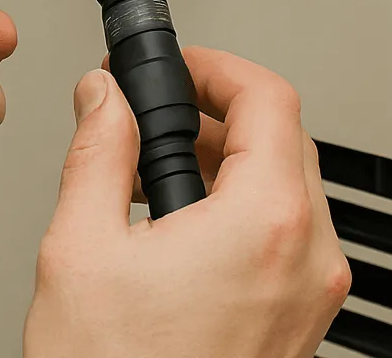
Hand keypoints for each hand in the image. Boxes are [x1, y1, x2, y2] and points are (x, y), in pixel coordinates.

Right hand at [24, 48, 350, 357]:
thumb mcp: (82, 246)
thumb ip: (98, 151)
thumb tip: (104, 97)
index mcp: (263, 226)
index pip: (269, 98)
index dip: (216, 66)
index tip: (177, 66)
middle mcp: (305, 260)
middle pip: (284, 139)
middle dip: (218, 110)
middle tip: (161, 108)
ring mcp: (308, 298)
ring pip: (288, 188)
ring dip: (228, 158)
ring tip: (159, 163)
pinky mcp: (297, 325)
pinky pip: (284, 236)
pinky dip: (238, 206)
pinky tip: (180, 219)